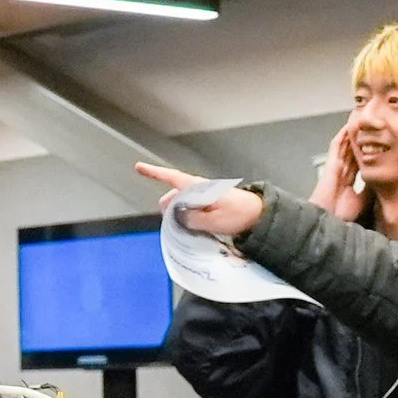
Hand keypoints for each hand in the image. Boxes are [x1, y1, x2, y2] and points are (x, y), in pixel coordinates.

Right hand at [134, 162, 262, 238]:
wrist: (259, 214)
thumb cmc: (239, 215)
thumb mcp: (213, 222)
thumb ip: (191, 219)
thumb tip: (176, 216)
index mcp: (197, 188)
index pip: (171, 177)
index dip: (154, 173)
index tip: (138, 167)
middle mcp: (198, 188)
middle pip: (172, 197)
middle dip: (169, 211)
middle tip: (181, 228)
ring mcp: (203, 196)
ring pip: (181, 205)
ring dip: (180, 216)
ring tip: (193, 230)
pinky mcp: (208, 203)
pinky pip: (190, 208)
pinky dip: (188, 217)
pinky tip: (196, 228)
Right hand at [310, 123, 368, 223]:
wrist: (328, 220)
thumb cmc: (342, 215)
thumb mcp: (364, 200)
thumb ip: (371, 187)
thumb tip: (381, 176)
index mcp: (349, 182)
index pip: (360, 162)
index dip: (367, 152)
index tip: (378, 143)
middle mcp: (342, 173)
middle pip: (352, 151)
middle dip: (360, 139)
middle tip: (370, 126)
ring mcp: (336, 168)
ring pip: (345, 146)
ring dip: (351, 134)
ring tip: (360, 120)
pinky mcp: (330, 164)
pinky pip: (336, 147)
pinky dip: (342, 136)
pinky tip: (348, 126)